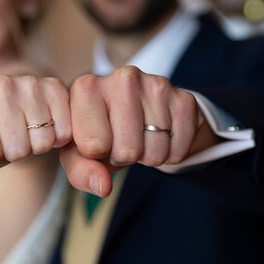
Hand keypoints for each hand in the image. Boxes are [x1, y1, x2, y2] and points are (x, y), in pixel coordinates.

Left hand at [0, 75, 70, 188]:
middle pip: (17, 150)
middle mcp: (0, 84)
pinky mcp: (55, 86)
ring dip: (39, 146)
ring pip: (43, 142)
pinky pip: (64, 132)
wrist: (16, 105)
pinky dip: (58, 137)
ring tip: (31, 131)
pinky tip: (48, 125)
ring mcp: (30, 83)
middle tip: (16, 138)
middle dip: (18, 153)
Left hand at [59, 66, 215, 196]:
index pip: (93, 145)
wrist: (142, 116)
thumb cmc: (103, 134)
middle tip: (122, 143)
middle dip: (125, 158)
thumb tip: (103, 186)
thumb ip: (81, 172)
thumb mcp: (80, 154)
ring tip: (141, 138)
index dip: (97, 155)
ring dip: (149, 156)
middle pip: (127, 151)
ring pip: (155, 152)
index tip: (98, 144)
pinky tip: (162, 136)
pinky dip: (171, 154)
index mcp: (87, 87)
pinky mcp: (184, 98)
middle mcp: (122, 78)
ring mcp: (156, 85)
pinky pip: (178, 149)